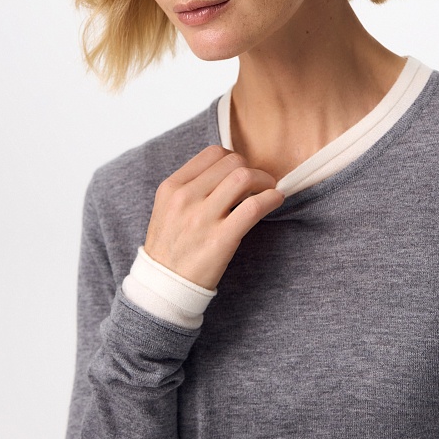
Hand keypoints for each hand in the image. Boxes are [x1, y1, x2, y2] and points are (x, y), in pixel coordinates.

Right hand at [144, 145, 284, 289]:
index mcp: (172, 187)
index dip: (233, 158)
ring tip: (268, 189)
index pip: (212, 153)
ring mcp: (202, 218)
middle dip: (252, 168)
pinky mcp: (220, 239)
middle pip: (232, 162)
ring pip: (244, 178)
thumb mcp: (168, 208)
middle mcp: (185, 198)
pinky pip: (253, 207)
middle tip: (260, 182)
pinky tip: (275, 200)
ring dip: (264, 180)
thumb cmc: (171, 246)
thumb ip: (191, 186)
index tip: (241, 171)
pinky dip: (271, 199)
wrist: (164, 286)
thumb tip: (228, 169)